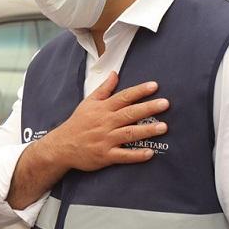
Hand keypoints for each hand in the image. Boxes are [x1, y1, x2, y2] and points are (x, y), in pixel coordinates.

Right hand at [41, 72, 168, 171]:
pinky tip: (150, 153)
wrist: (62, 146)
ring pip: (129, 133)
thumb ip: (104, 89)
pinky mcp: (105, 156)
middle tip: (165, 104)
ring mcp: (105, 140)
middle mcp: (105, 123)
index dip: (139, 91)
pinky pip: (124, 156)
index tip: (154, 86)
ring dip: (147, 130)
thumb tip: (115, 73)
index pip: (123, 97)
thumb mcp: (88, 102)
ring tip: (164, 127)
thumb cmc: (78, 123)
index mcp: (102, 109)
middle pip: (129, 113)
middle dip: (148, 108)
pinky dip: (137, 155)